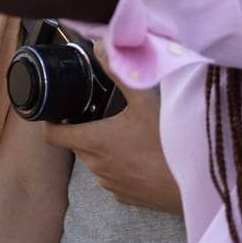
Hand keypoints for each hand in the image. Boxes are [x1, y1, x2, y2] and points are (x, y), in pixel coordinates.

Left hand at [42, 45, 181, 213]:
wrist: (192, 183)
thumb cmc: (166, 142)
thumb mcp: (144, 100)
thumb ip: (121, 71)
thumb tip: (101, 46)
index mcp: (94, 141)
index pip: (53, 136)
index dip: (49, 122)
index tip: (56, 111)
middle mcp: (96, 165)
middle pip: (78, 145)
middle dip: (84, 129)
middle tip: (101, 113)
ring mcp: (110, 184)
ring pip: (96, 161)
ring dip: (104, 148)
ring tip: (126, 134)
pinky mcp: (125, 197)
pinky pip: (113, 178)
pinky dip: (119, 166)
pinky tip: (140, 156)